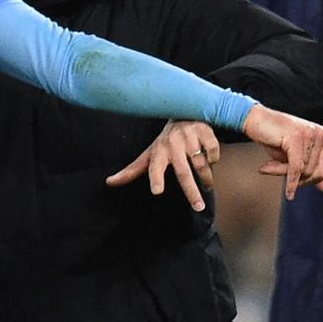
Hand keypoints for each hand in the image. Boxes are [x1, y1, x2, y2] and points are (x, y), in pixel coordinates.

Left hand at [106, 121, 220, 210]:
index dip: (155, 178)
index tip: (157, 192)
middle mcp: (172, 144)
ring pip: (201, 164)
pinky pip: (213, 152)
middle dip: (191, 191)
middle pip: (183, 172)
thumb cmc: (164, 142)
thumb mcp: (148, 155)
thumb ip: (131, 171)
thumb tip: (108, 182)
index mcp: (158, 151)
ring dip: (206, 178)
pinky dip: (214, 159)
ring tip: (206, 186)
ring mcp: (189, 137)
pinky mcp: (205, 132)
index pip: (154, 166)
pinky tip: (210, 159)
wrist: (183, 113)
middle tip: (198, 207)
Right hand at [240, 104, 322, 198]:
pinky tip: (288, 193)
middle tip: (272, 172)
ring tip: (266, 167)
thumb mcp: (291, 155)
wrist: (250, 118)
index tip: (289, 182)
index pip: (322, 169)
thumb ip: (308, 168)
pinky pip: (296, 167)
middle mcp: (319, 133)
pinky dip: (291, 183)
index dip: (305, 180)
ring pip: (303, 171)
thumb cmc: (269, 136)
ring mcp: (309, 134)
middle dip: (295, 179)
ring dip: (282, 174)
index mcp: (321, 136)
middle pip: (315, 172)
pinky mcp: (296, 138)